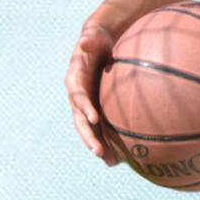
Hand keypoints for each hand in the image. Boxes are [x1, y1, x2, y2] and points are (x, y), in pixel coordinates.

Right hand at [65, 24, 119, 166]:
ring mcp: (87, 105)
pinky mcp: (97, 109)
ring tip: (111, 162)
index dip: (84, 107)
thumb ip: (90, 40)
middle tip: (99, 152)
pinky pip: (102, 127)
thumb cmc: (98, 40)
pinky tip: (124, 156)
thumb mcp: (94, 37)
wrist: (99, 45)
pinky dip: (109, 141)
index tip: (94, 118)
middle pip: (81, 121)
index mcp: (75, 80)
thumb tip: (85, 41)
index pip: (77, 96)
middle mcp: (78, 96)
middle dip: (89, 137)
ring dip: (99, 145)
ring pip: (91, 130)